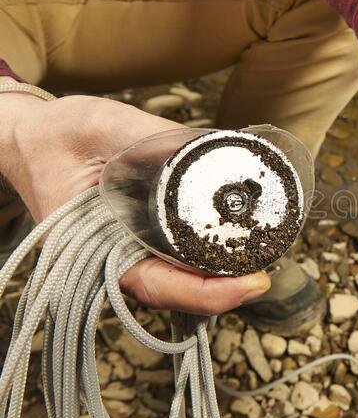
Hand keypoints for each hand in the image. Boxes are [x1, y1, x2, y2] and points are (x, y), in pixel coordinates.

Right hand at [0, 90, 269, 313]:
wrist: (26, 137)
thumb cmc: (54, 134)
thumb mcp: (100, 124)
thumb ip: (153, 135)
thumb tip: (211, 145)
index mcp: (92, 244)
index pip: (155, 285)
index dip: (207, 292)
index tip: (253, 283)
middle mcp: (111, 257)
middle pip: (176, 290)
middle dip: (226, 287)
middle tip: (270, 264)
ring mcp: (125, 249)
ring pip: (178, 278)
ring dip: (220, 274)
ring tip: (263, 254)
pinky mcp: (137, 235)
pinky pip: (174, 256)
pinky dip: (206, 255)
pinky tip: (237, 242)